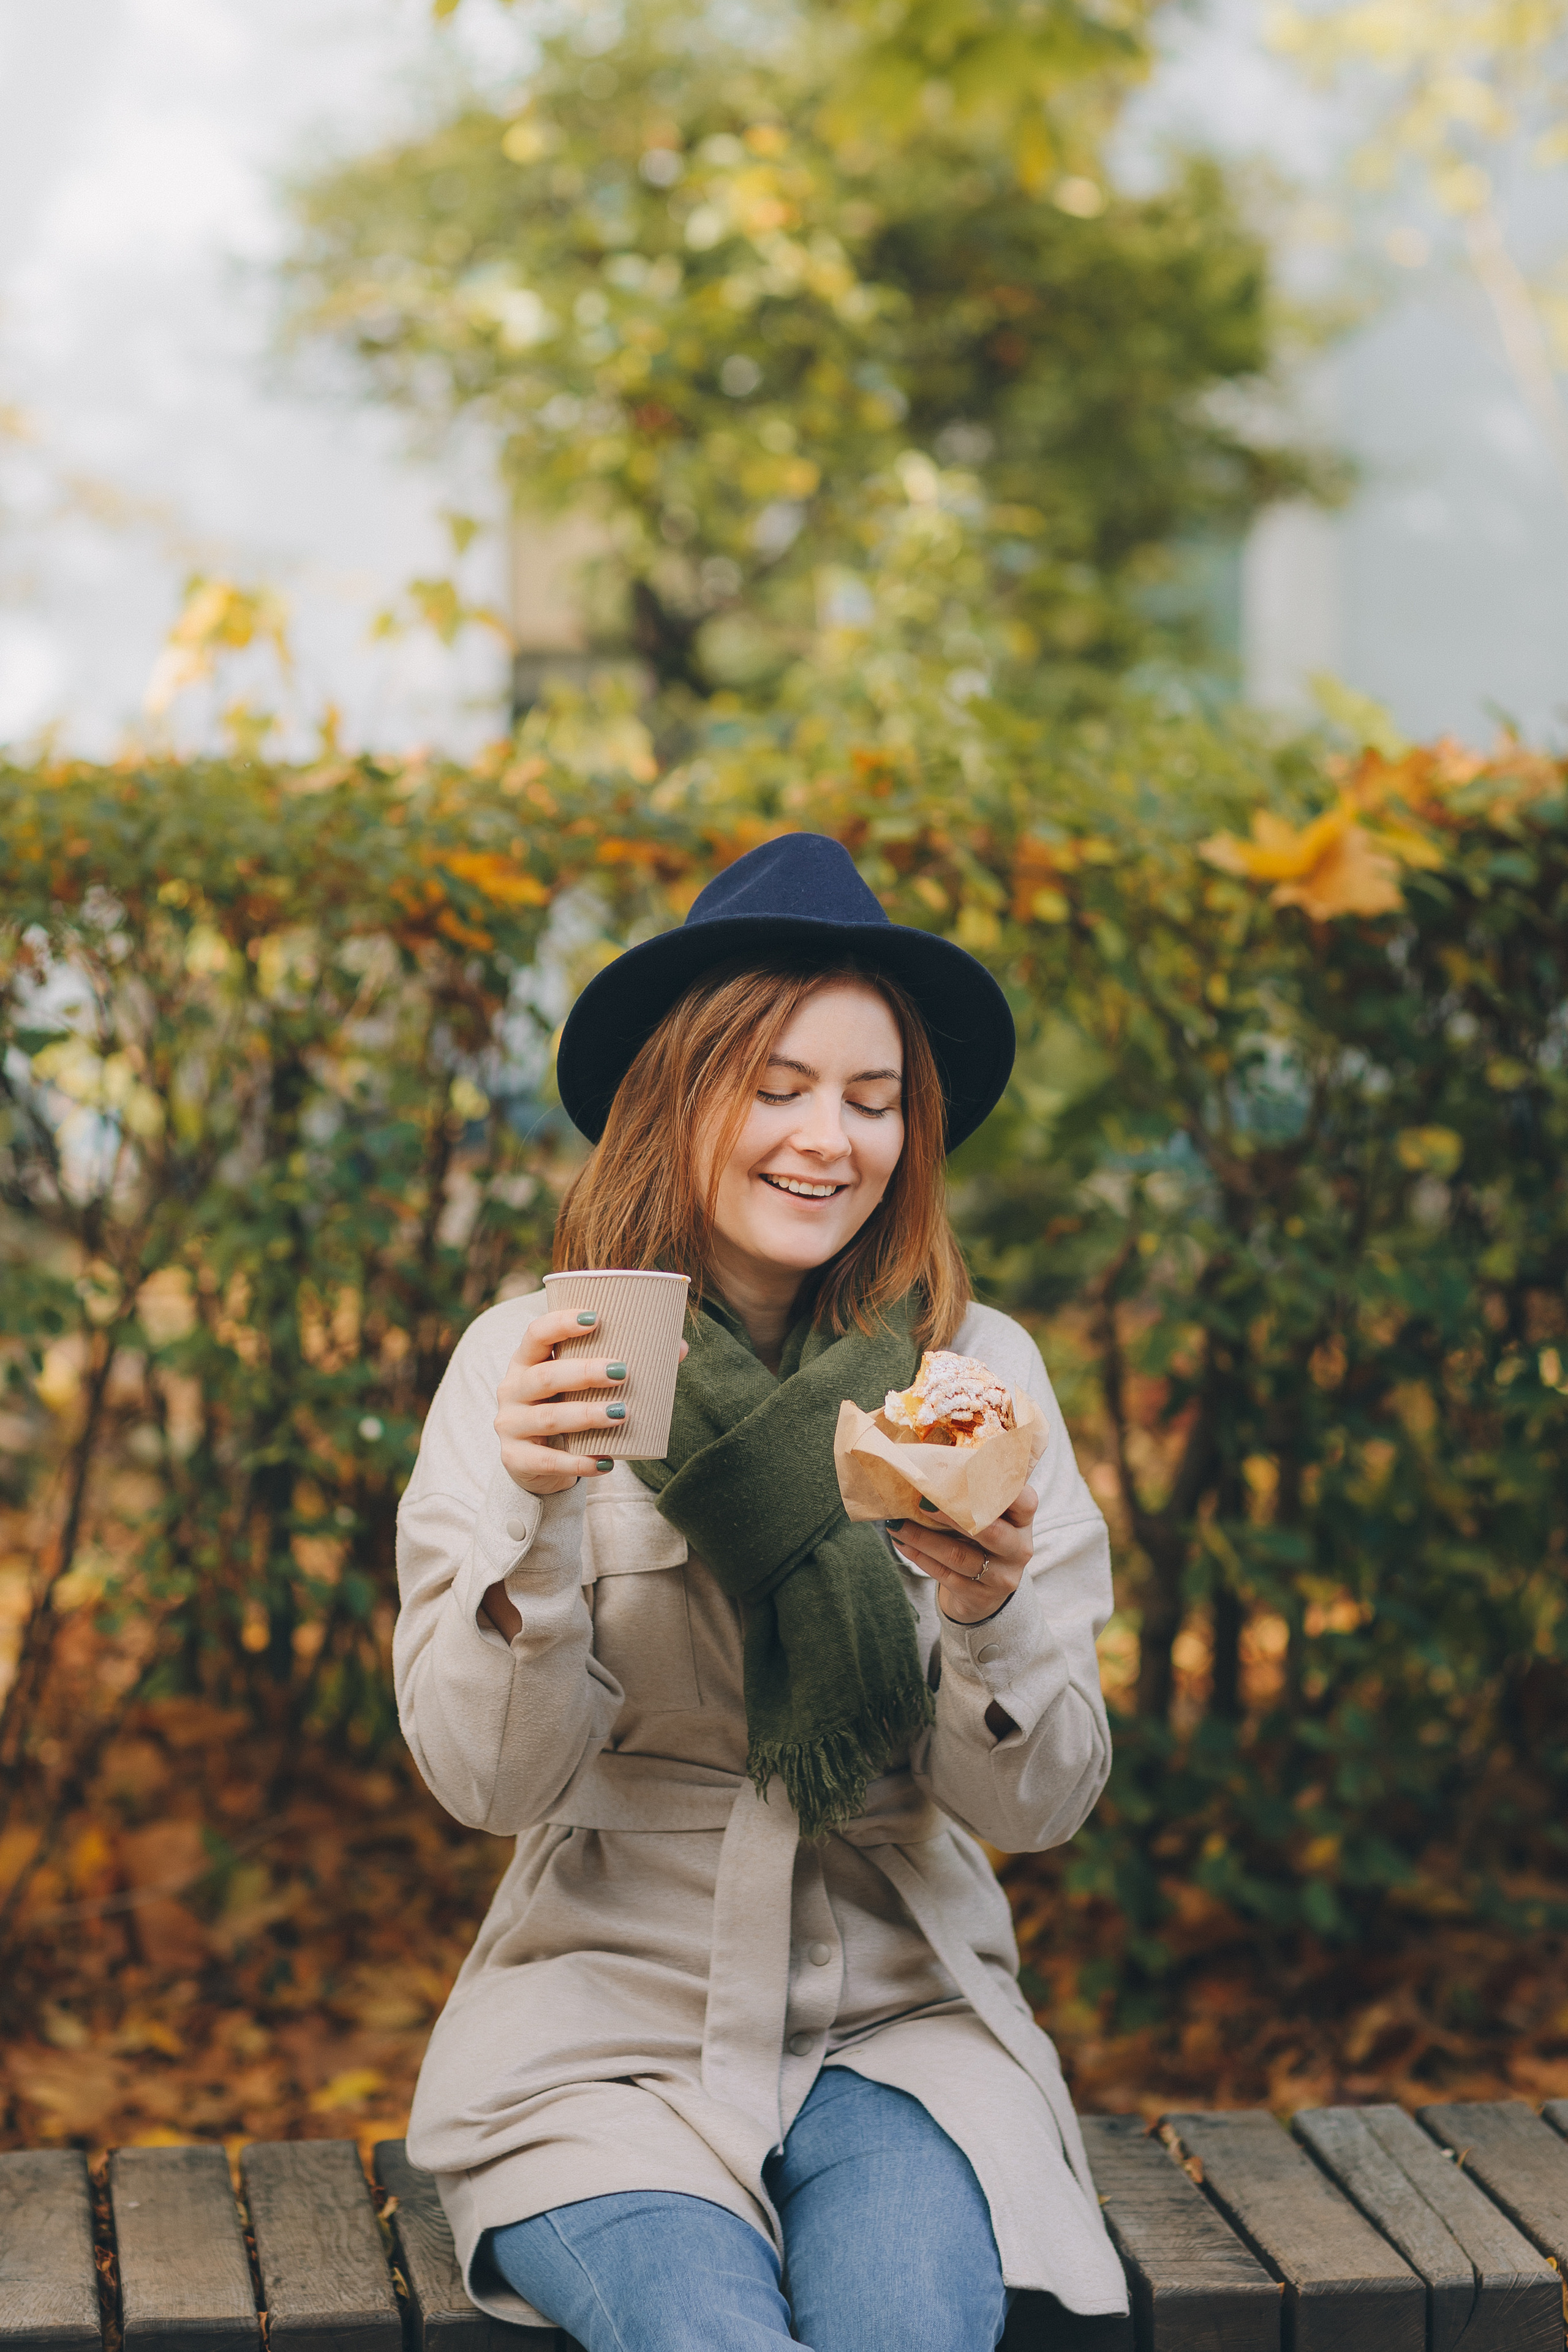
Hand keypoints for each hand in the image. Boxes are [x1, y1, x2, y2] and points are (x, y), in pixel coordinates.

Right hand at [492, 1308, 688, 1496]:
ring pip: (548, 1418)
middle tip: (623, 1372)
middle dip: (584, 1373)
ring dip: (586, 1415)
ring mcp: (510, 1425)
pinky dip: (578, 1462)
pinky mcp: (516, 1459)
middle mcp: (512, 1389)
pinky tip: (606, 1461)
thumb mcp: (580, 1384)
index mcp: (526, 1360)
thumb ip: (619, 1362)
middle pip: (544, 1377)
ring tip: (622, 1414)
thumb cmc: (565, 1406)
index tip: (596, 1317)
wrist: (533, 1461)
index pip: (535, 1334)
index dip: (561, 1323)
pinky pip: (548, 1461)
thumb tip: (678, 1348)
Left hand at [889, 1484, 1036, 1625]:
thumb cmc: (981, 1539)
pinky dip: (919, 1557)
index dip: (996, 1489)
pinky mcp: (980, 1597)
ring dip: (923, 1538)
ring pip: (959, 1556)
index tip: (963, 1475)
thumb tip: (929, 1468)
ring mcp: (1002, 1577)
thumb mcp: (988, 1516)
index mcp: (1023, 1520)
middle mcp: (1019, 1549)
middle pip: (990, 1531)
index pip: (1024, 1501)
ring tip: (897, 1525)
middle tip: (922, 1501)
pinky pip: (945, 1575)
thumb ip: (973, 1495)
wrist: (985, 1591)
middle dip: (951, 1514)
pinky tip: (902, 1543)